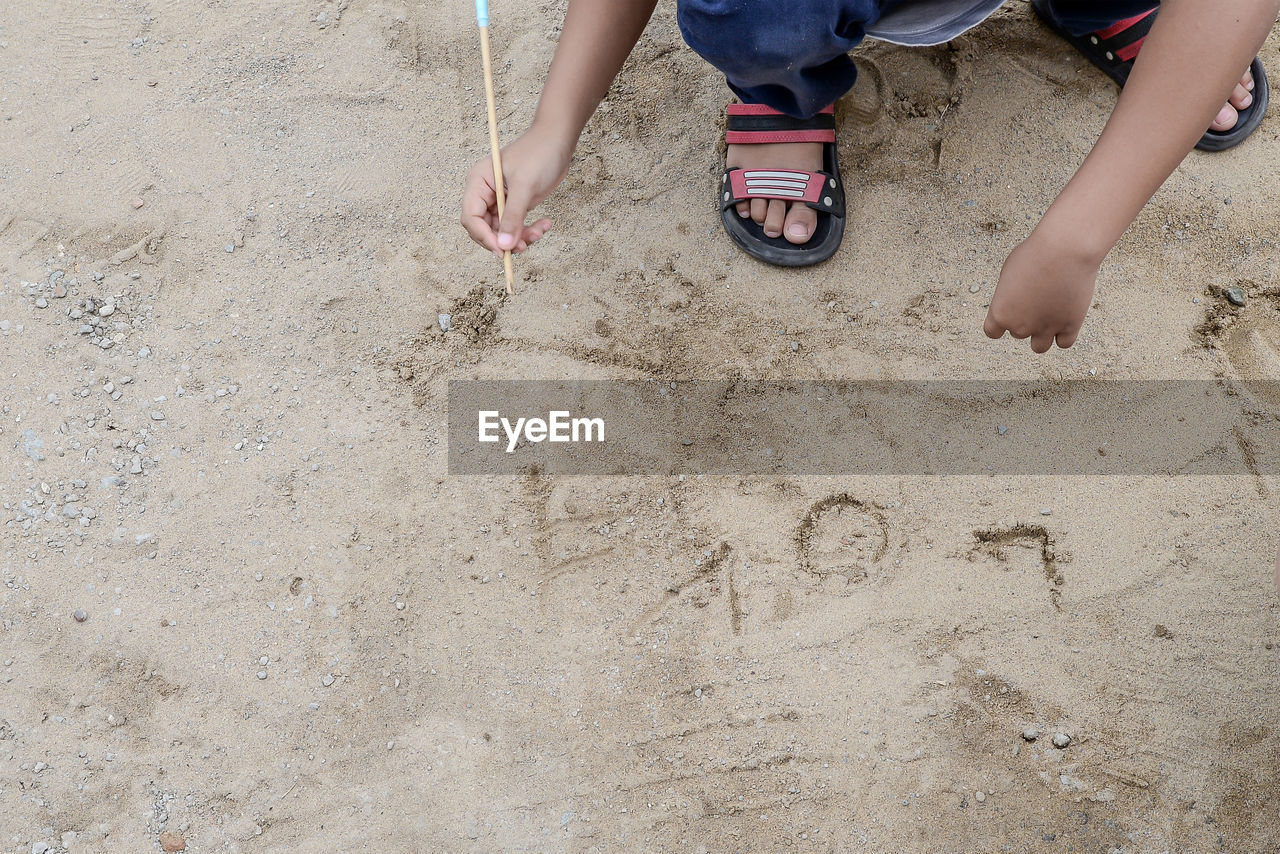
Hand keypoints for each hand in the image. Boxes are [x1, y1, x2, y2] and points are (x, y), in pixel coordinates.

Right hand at [460, 127, 570, 256]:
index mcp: (478, 182)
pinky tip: (545, 224)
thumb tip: (503, 246)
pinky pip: (516, 227)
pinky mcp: (515, 206)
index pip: (471, 217)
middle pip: (484, 229)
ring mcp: (500, 201)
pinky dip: (529, 231)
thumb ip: (513, 217)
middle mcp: (485, 193)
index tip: (502, 250)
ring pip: (502, 232)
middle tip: (524, 246)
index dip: (484, 236)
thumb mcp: (525, 186)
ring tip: (540, 232)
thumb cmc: (538, 154)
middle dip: (503, 240)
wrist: (557, 142)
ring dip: (520, 238)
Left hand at [983, 230, 1101, 352]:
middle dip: (1026, 319)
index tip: (1010, 311)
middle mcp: (1020, 327)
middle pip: (1019, 333)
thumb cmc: (1035, 254)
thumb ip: (1009, 295)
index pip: (993, 332)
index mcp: (1000, 314)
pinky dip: (1064, 334)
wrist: (1065, 250)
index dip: (1002, 321)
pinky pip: (1064, 343)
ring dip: (1042, 334)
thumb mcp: (1009, 272)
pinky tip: (1066, 318)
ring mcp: (1045, 329)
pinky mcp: (1070, 327)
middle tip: (1037, 297)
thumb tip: (1017, 303)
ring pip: (1039, 346)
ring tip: (1049, 315)